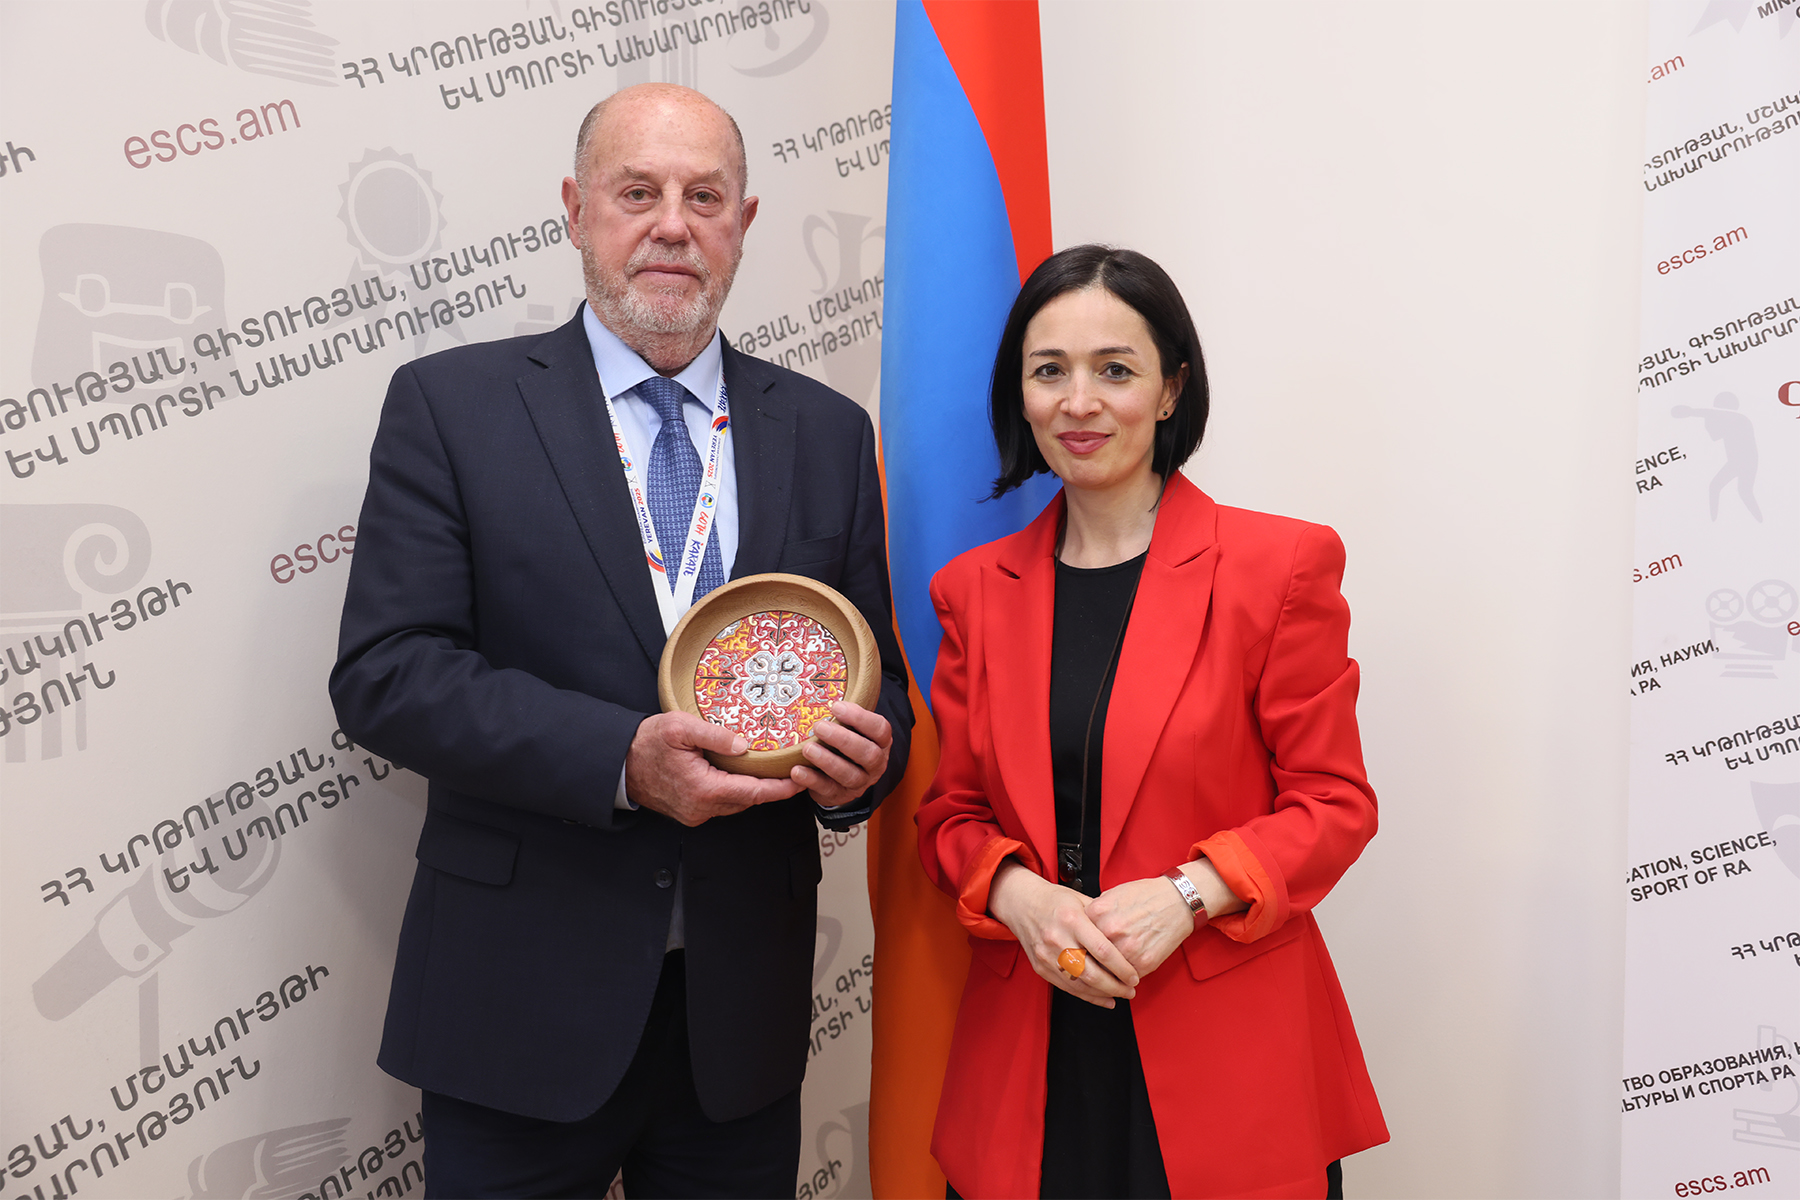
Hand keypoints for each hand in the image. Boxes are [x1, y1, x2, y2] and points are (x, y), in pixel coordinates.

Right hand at [625, 711, 803, 826]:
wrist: (619, 763)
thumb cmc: (647, 743)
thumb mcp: (680, 728)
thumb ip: (715, 735)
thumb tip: (744, 745)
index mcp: (703, 789)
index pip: (752, 793)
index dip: (779, 789)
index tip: (800, 782)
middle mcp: (701, 808)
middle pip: (747, 800)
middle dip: (770, 788)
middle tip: (791, 770)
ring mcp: (695, 814)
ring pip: (735, 803)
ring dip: (752, 789)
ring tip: (771, 770)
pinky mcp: (690, 812)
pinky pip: (721, 804)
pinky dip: (735, 791)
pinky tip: (741, 774)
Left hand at [793, 701, 891, 808]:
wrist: (840, 780)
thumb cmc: (844, 746)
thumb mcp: (851, 729)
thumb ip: (843, 715)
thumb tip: (818, 683)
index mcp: (881, 743)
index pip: (880, 729)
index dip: (861, 718)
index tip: (837, 707)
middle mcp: (875, 764)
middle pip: (868, 754)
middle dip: (843, 740)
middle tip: (820, 727)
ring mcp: (859, 782)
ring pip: (849, 775)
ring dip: (828, 761)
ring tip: (807, 749)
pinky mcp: (840, 795)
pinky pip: (827, 789)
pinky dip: (811, 780)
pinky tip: (796, 771)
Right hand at [987, 860, 1139, 1007]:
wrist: (1022, 904)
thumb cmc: (1055, 901)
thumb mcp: (1082, 901)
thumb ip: (1103, 919)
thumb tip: (1128, 938)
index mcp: (1072, 920)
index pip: (1102, 950)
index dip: (1121, 967)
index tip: (1134, 975)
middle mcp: (1058, 939)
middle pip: (1091, 973)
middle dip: (1116, 986)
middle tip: (1131, 990)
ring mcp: (1047, 956)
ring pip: (1079, 984)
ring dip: (1104, 994)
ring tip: (1121, 994)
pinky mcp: (1041, 968)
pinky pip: (1067, 988)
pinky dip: (1088, 996)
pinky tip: (1104, 999)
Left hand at [1085, 876, 1198, 978]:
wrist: (1176, 901)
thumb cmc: (1146, 896)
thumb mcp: (1112, 895)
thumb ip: (1094, 913)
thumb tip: (1082, 928)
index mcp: (1097, 913)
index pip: (1075, 938)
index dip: (1076, 946)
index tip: (1077, 951)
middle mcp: (1110, 931)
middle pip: (1086, 958)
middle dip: (1086, 965)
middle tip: (1089, 966)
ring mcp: (1126, 948)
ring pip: (1104, 973)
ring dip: (1103, 977)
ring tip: (1106, 974)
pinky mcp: (1143, 963)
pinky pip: (1125, 979)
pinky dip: (1122, 979)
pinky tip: (1123, 974)